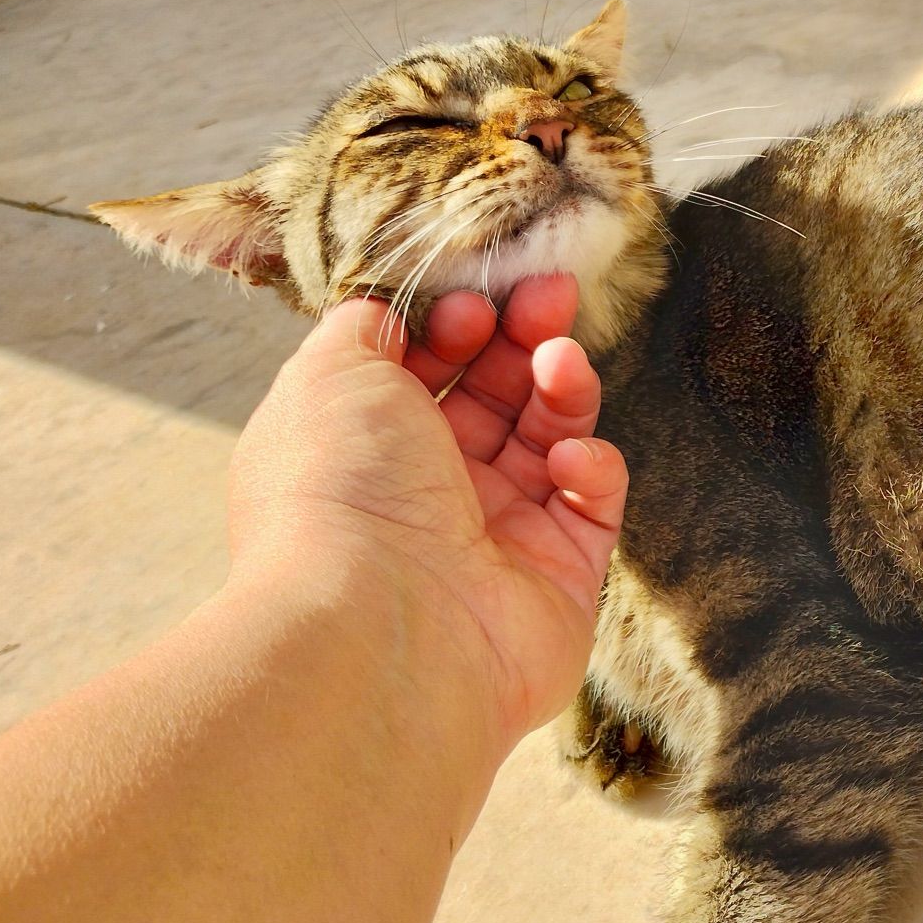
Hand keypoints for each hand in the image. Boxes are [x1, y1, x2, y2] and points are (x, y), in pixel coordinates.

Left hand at [226, 274, 626, 750]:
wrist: (385, 628)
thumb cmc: (343, 494)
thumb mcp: (329, 374)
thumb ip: (362, 327)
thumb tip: (388, 308)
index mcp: (364, 448)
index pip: (425, 369)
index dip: (455, 324)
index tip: (473, 300)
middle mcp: (426, 493)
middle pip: (493, 394)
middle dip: (522, 337)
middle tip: (550, 294)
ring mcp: (497, 537)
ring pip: (549, 437)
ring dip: (561, 387)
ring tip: (561, 362)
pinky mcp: (561, 577)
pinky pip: (593, 502)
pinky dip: (590, 468)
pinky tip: (568, 461)